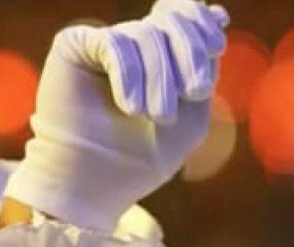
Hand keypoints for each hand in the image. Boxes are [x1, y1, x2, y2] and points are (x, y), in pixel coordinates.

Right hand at [3, 0, 229, 231]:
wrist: (96, 183)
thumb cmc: (144, 155)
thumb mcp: (193, 113)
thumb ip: (207, 68)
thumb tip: (218, 13)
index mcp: (165, 56)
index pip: (189, 14)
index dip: (204, 22)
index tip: (217, 48)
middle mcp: (135, 43)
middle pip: (173, 19)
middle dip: (192, 54)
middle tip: (194, 93)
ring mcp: (106, 43)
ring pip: (147, 34)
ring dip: (161, 79)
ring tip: (156, 116)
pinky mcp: (75, 45)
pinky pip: (114, 43)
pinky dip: (129, 76)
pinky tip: (129, 107)